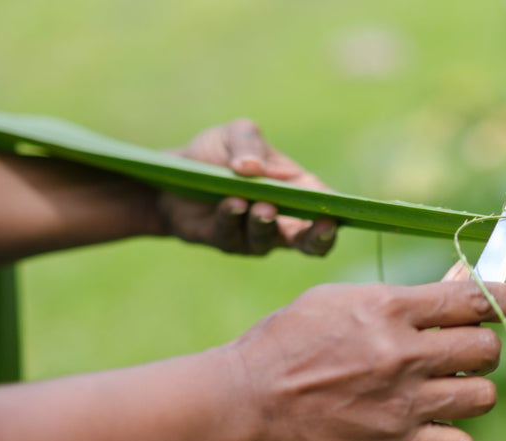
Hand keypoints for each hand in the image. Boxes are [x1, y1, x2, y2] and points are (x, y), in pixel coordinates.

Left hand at [158, 119, 335, 255]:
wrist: (171, 173)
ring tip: (261, 205)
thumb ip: (249, 143)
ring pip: (268, 240)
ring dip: (266, 223)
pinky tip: (232, 203)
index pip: (325, 212)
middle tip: (319, 225)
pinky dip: (234, 218)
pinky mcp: (224, 241)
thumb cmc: (215, 153)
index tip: (334, 216)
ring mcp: (253, 235)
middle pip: (309, 243)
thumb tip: (255, 168)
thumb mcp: (235, 134)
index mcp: (297, 192)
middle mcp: (281, 220)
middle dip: (316, 237)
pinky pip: (232, 236)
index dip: (334, 219)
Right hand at [227, 281, 505, 440]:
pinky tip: (431, 429)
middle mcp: (403, 354)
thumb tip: (454, 289)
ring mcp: (401, 403)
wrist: (246, 402)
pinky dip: (453, 439)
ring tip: (439, 391)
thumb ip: (400, 299)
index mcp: (388, 309)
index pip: (474, 299)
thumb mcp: (338, 301)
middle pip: (486, 351)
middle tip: (458, 354)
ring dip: (469, 393)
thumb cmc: (285, 341)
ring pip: (482, 398)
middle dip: (481, 350)